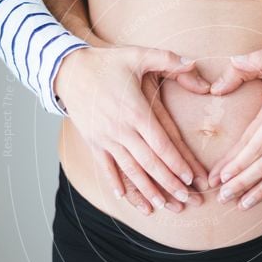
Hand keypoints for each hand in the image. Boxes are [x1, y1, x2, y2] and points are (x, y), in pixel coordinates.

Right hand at [55, 45, 210, 213]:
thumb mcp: (138, 54)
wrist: (67, 68)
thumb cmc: (106, 61)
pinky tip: (125, 198)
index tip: (191, 179)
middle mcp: (121, 130)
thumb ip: (168, 59)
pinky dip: (115, 183)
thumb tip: (193, 63)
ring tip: (161, 207)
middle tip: (186, 200)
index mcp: (137, 112)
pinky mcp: (93, 141)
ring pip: (130, 170)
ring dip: (146, 190)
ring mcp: (105, 138)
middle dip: (169, 184)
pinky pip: (105, 167)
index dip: (177, 164)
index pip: (162, 145)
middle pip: (149, 163)